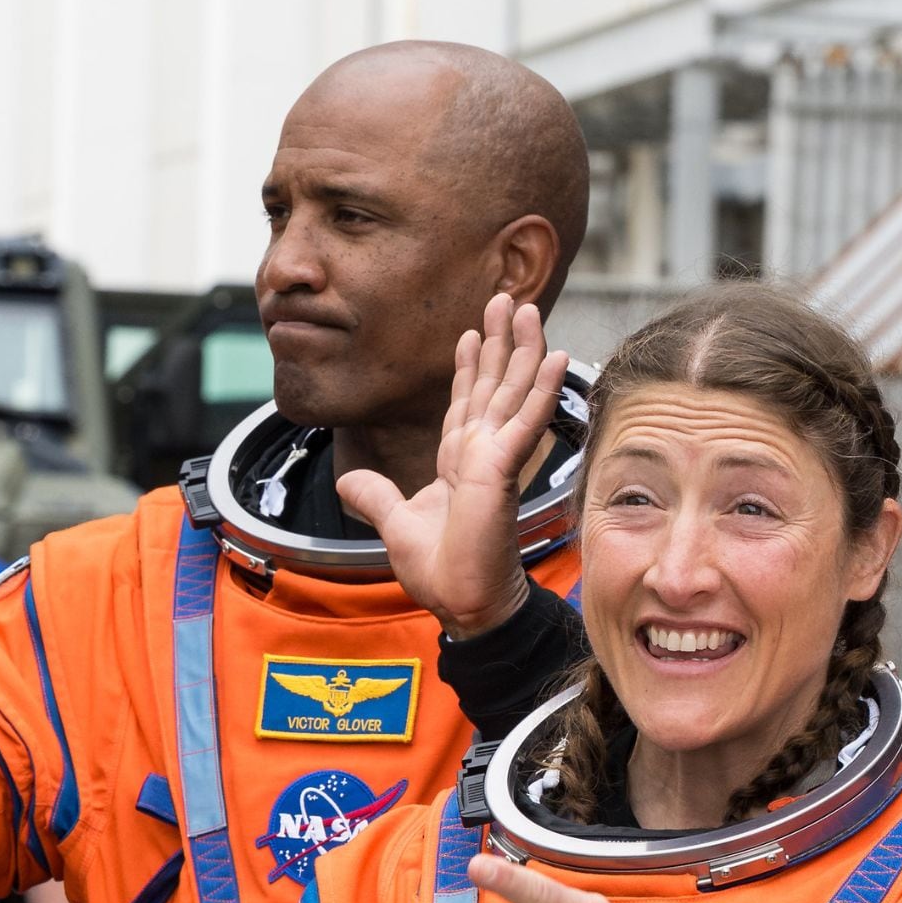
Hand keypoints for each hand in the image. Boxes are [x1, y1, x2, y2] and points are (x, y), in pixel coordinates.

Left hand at [333, 292, 570, 637]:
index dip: (470, 367)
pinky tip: (553, 355)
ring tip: (527, 308)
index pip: (466, 404)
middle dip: (500, 341)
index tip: (471, 333)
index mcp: (460, 464)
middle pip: (494, 385)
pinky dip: (540, 386)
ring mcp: (497, 459)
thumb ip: (374, 496)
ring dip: (522, 348)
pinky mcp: (505, 469)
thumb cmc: (441, 573)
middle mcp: (482, 455)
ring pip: (513, 391)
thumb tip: (348, 479)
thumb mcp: (394, 523)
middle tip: (505, 299)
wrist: (462, 603)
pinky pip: (526, 419)